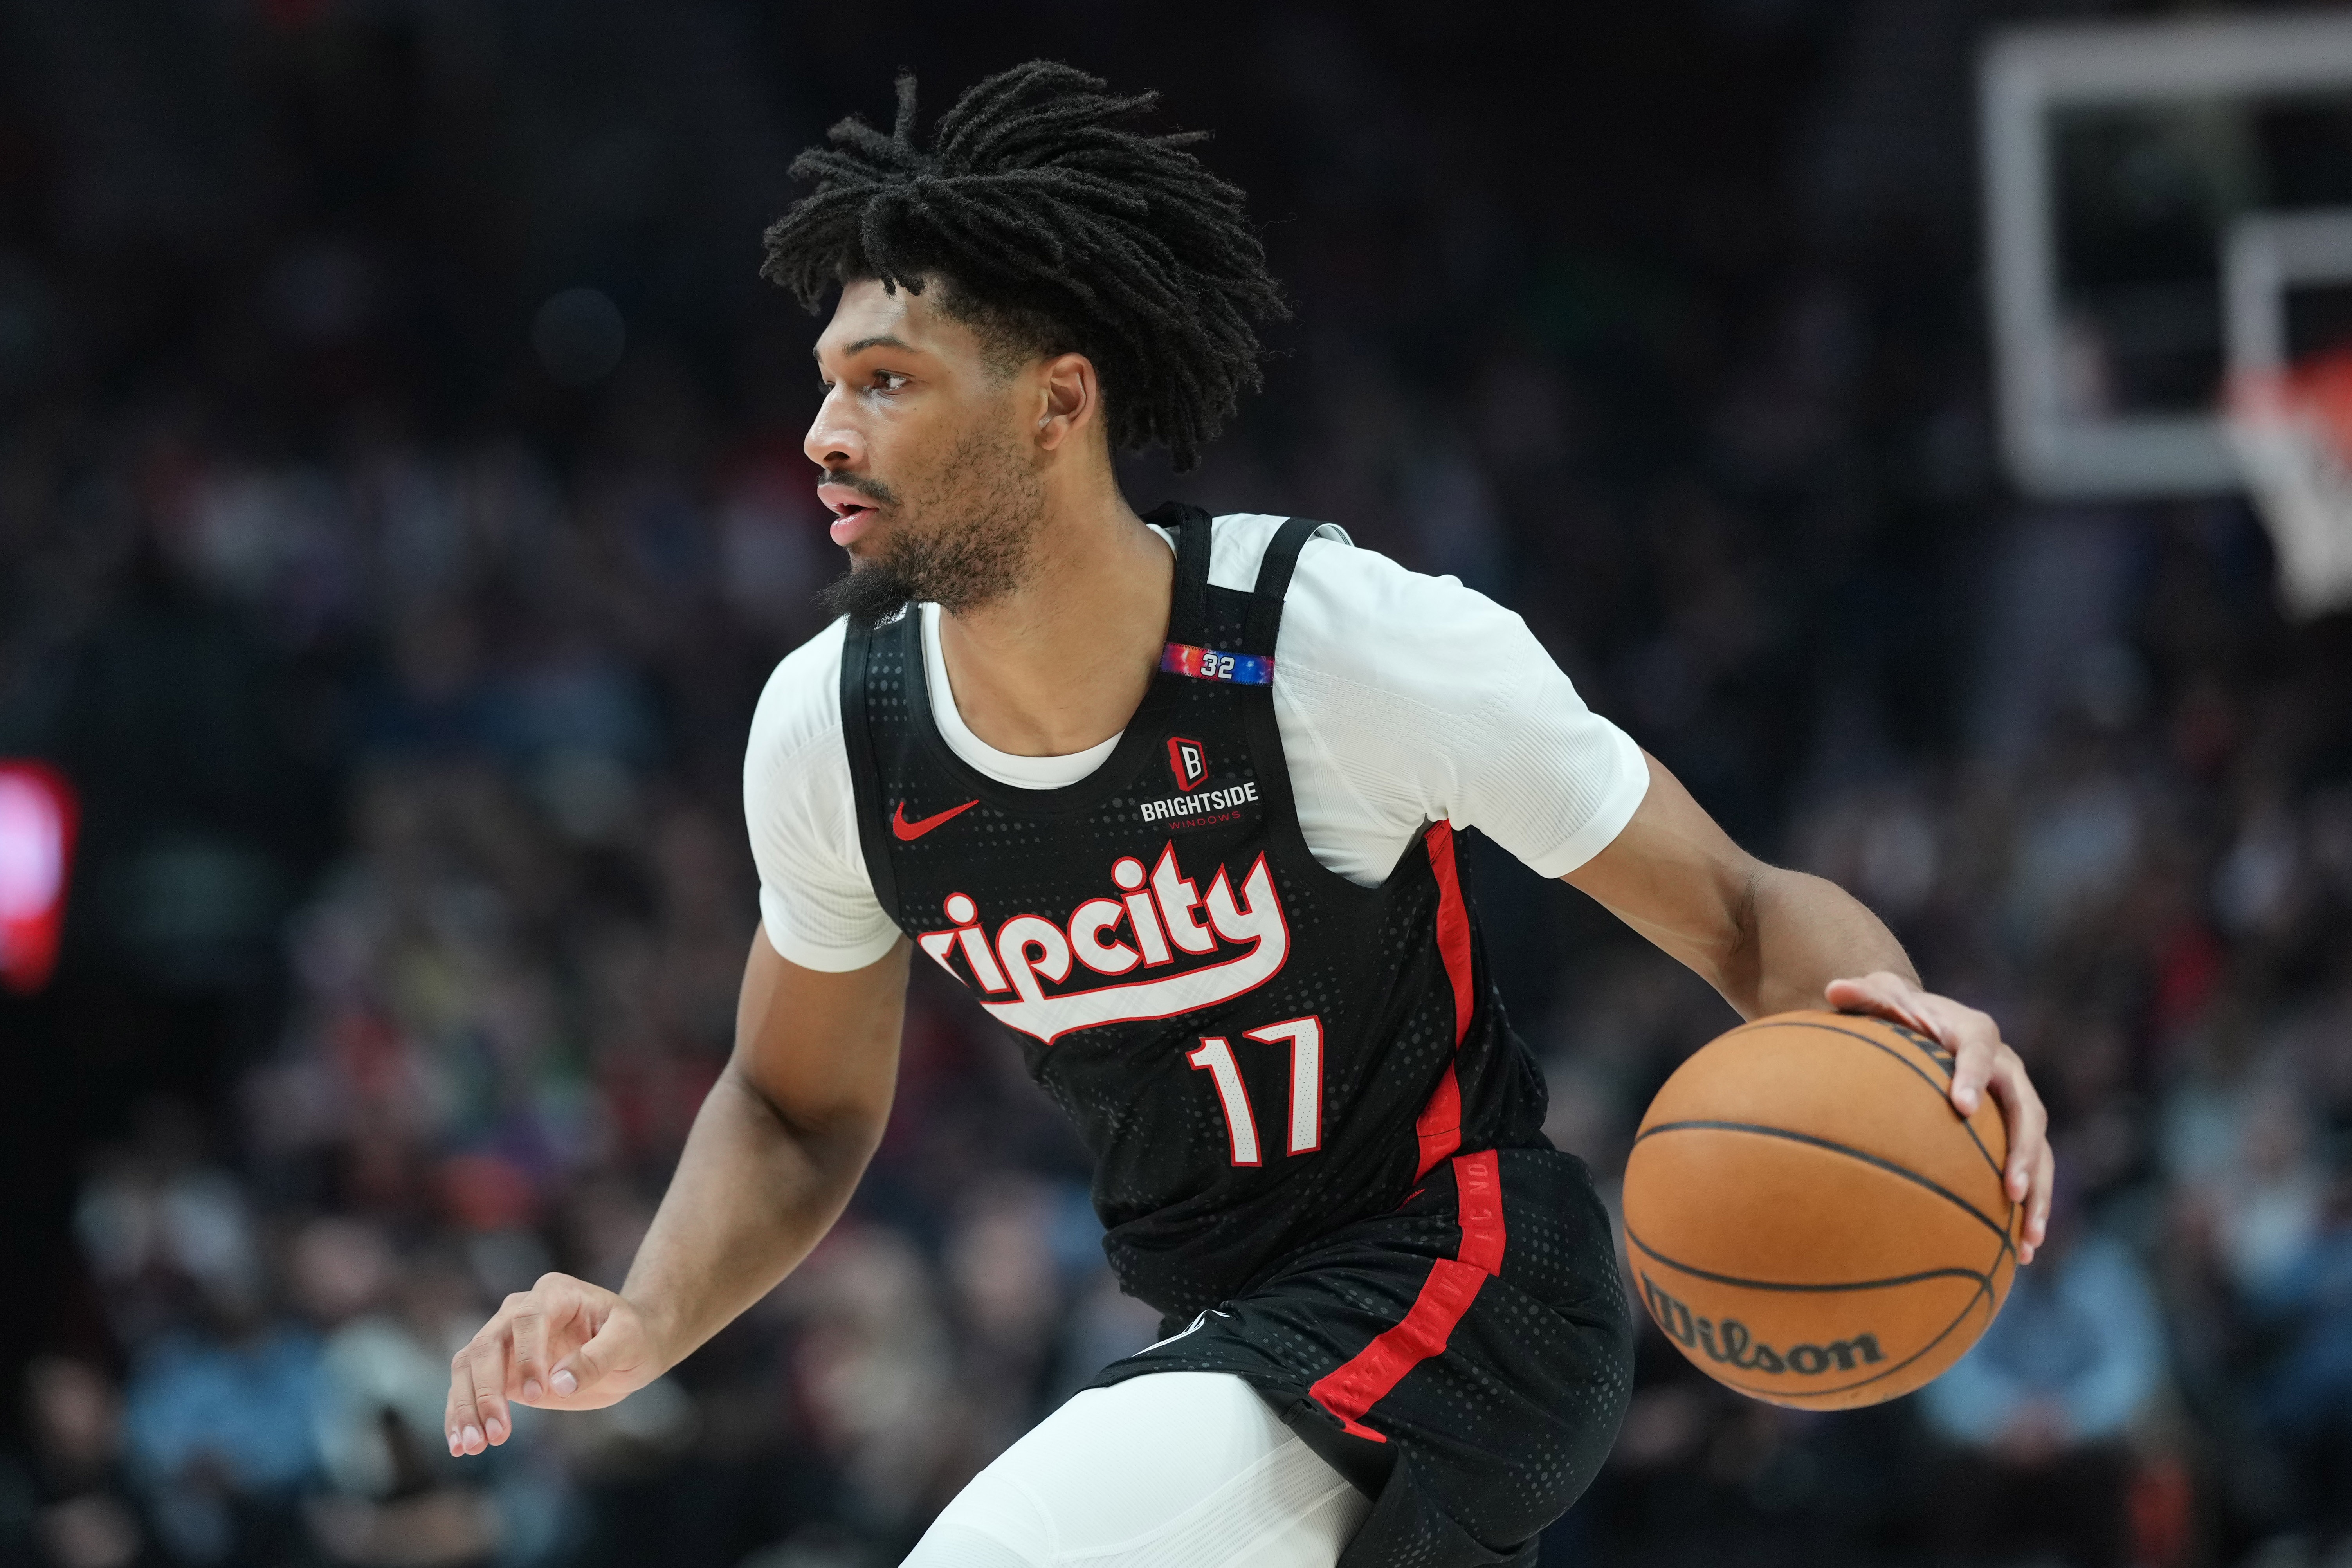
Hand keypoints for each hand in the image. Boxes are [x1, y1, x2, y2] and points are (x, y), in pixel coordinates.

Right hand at [443, 1272, 662, 1455]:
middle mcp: (520, 1310)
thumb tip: (559, 1383)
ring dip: (466, 1408)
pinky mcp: (499, 1369)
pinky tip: (459, 1445)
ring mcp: (505, 1339)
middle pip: (486, 1344)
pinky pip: (469, 1388)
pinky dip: (460, 1415)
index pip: (527, 1318)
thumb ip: (598, 1358)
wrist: (630, 1345)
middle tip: (497, 1435)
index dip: (526, 1355)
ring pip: (468, 1366)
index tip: (537, 1394)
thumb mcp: (629, 1341)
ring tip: (471, 1447)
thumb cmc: (634, 1336)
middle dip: (486, 1391)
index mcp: (555, 1293)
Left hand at [1823, 972, 2054, 1263]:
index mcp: (1975, 1033)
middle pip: (2028, 1109)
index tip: (1962, 1106)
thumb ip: (1862, 995)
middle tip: (2010, 1189)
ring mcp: (2016, 1102)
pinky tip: (2020, 1251)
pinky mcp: (2015, 1132)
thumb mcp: (1878, 997)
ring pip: (2039, 1149)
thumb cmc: (1896, 1013)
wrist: (1925, 1024)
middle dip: (2023, 1151)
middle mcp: (2006, 1069)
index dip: (1974, 1075)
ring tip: (2028, 1238)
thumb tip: (1832, 988)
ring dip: (2037, 1192)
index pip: (1980, 1049)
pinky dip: (2029, 1208)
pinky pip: (2031, 1171)